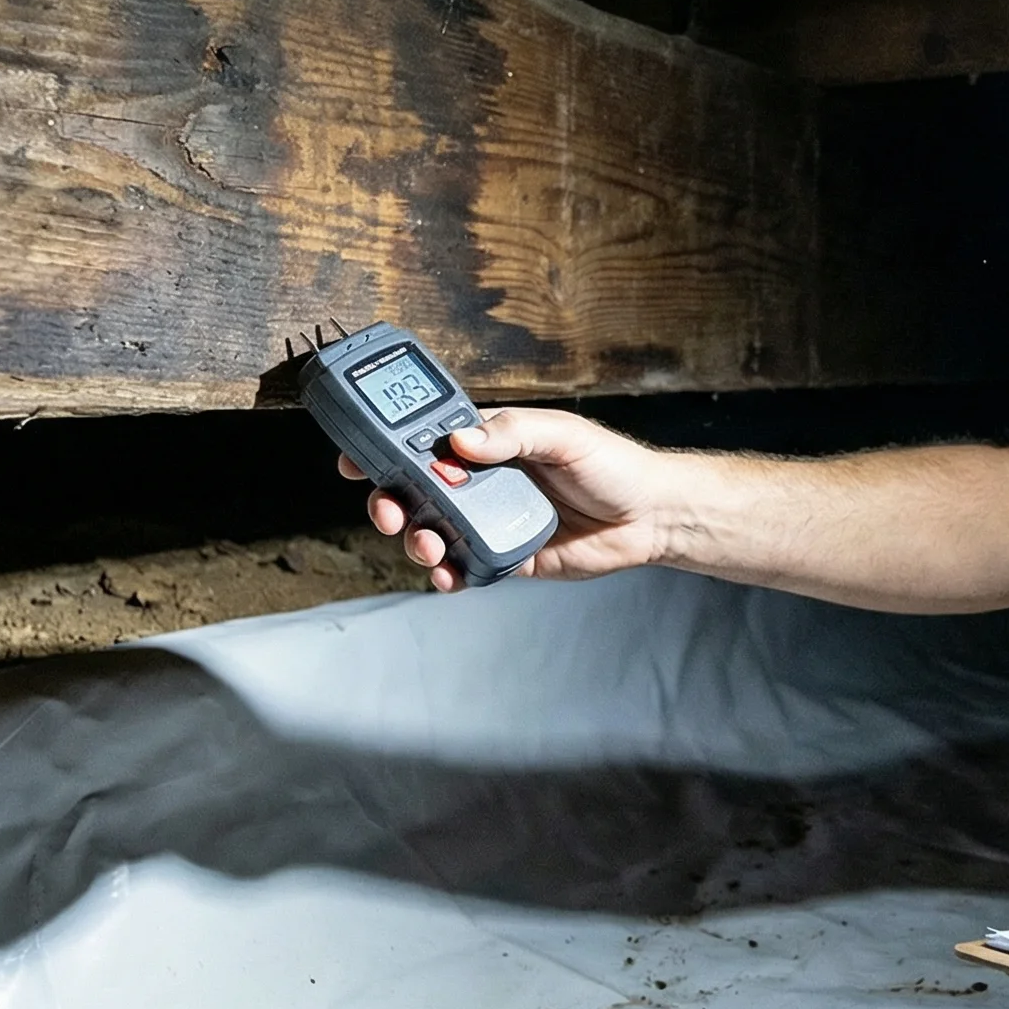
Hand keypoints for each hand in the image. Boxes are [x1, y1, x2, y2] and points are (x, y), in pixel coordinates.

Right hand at [337, 407, 676, 591]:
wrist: (651, 517)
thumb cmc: (611, 466)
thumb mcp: (564, 435)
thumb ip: (513, 433)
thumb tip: (461, 440)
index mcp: (489, 441)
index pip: (425, 439)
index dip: (386, 448)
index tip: (357, 458)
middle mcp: (482, 480)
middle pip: (415, 489)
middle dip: (390, 501)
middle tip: (390, 509)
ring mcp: (490, 519)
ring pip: (432, 530)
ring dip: (416, 539)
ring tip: (430, 545)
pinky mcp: (505, 556)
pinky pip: (463, 567)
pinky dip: (447, 574)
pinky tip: (447, 575)